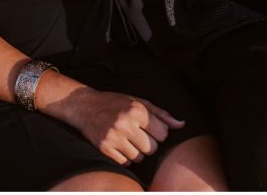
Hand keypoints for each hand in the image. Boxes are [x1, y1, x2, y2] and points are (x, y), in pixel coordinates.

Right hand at [57, 87, 184, 164]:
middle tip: (138, 134)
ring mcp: (114, 137)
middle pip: (152, 148)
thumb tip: (181, 125)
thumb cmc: (115, 103)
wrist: (85, 106)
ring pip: (139, 158)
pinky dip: (126, 158)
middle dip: (149, 144)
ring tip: (128, 139)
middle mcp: (126, 124)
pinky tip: (120, 145)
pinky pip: (126, 163)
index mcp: (137, 110)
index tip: (149, 128)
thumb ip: (162, 114)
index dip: (158, 132)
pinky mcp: (104, 148)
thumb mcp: (139, 102)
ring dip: (137, 152)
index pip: (163, 134)